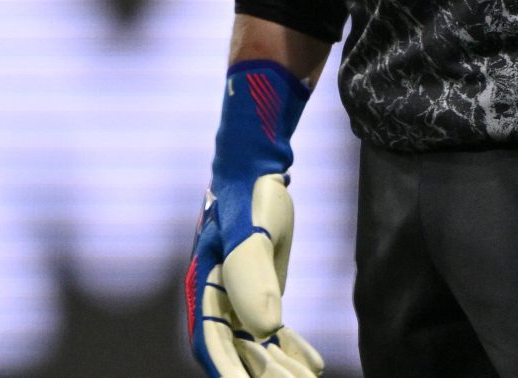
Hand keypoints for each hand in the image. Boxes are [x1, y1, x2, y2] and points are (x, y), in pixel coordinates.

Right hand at [186, 60, 322, 376]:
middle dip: (262, 376)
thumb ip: (253, 276)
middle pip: (235, 351)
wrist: (255, 163)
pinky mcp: (257, 288)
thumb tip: (267, 328)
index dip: (232, 374)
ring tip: (310, 377)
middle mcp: (215, 295)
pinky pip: (268, 332)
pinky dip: (287, 350)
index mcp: (204, 285)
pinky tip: (313, 362)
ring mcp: (236, 294)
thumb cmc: (250, 193)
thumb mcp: (253, 231)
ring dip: (278, 367)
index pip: (214, 343)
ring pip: (253, 346)